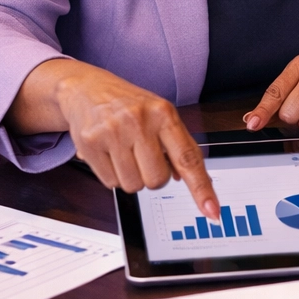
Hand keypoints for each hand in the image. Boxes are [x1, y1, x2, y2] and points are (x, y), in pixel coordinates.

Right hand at [25, 59, 218, 218]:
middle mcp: (139, 121)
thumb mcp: (160, 114)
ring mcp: (113, 132)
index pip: (187, 158)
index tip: (212, 210)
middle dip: (152, 175)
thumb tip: (185, 177)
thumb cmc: (128, 104)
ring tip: (124, 151)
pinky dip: (112, 175)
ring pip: (133, 186)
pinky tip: (109, 153)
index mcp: (163, 113)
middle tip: (143, 154)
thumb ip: (178, 144)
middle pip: (157, 180)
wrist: (86, 87)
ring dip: (131, 176)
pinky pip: (110, 183)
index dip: (201, 188)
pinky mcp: (90, 144)